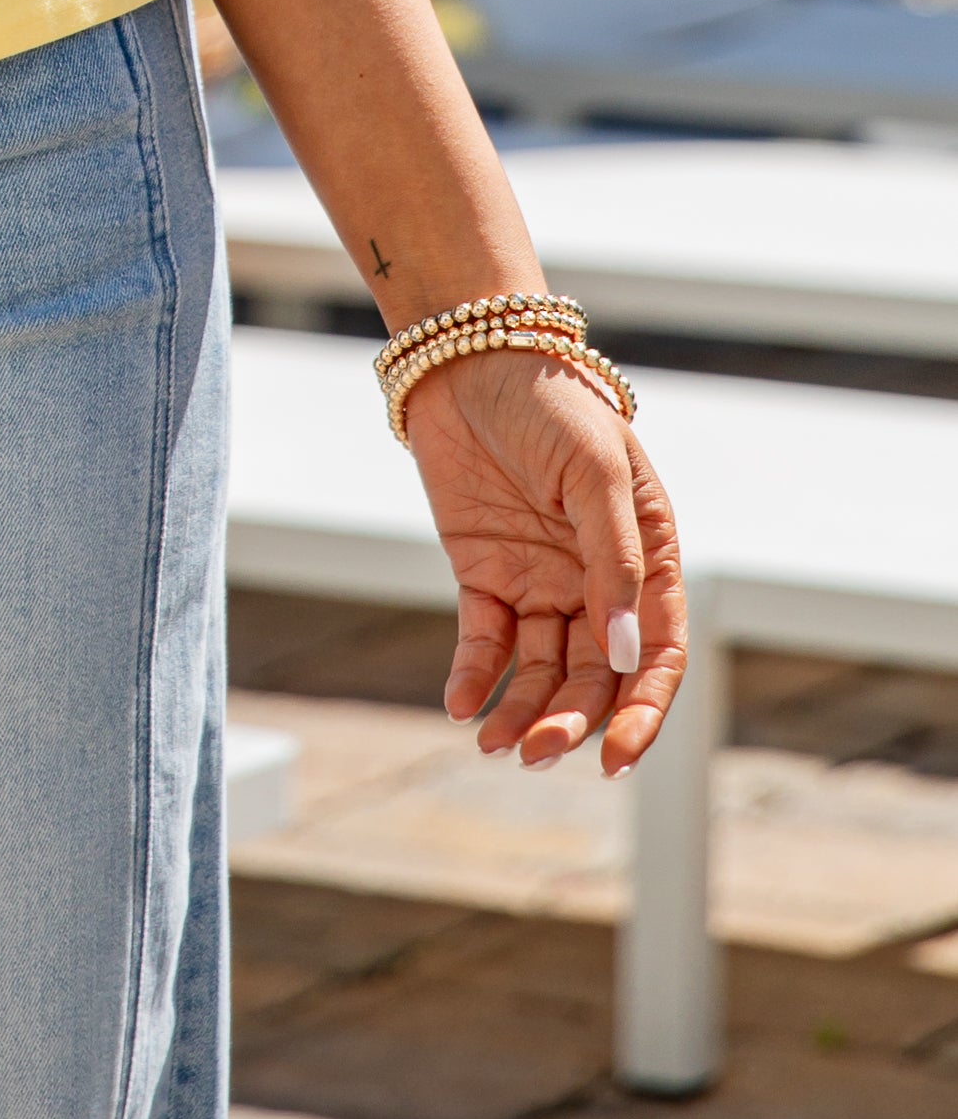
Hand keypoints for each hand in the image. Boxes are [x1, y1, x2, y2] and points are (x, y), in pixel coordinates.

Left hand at [401, 352, 686, 773]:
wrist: (469, 360)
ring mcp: (541, 581)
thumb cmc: (552, 403)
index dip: (642, 712)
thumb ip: (613, 560)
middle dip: (570, 722)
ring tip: (492, 745)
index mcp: (647, 558)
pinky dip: (476, 677)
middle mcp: (598, 581)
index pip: (656, 655)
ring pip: (542, 670)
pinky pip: (486, 641)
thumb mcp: (597, 474)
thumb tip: (625, 651)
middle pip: (595, 677)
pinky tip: (461, 705)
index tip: (615, 758)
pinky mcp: (486, 576)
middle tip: (534, 753)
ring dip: (522, 712)